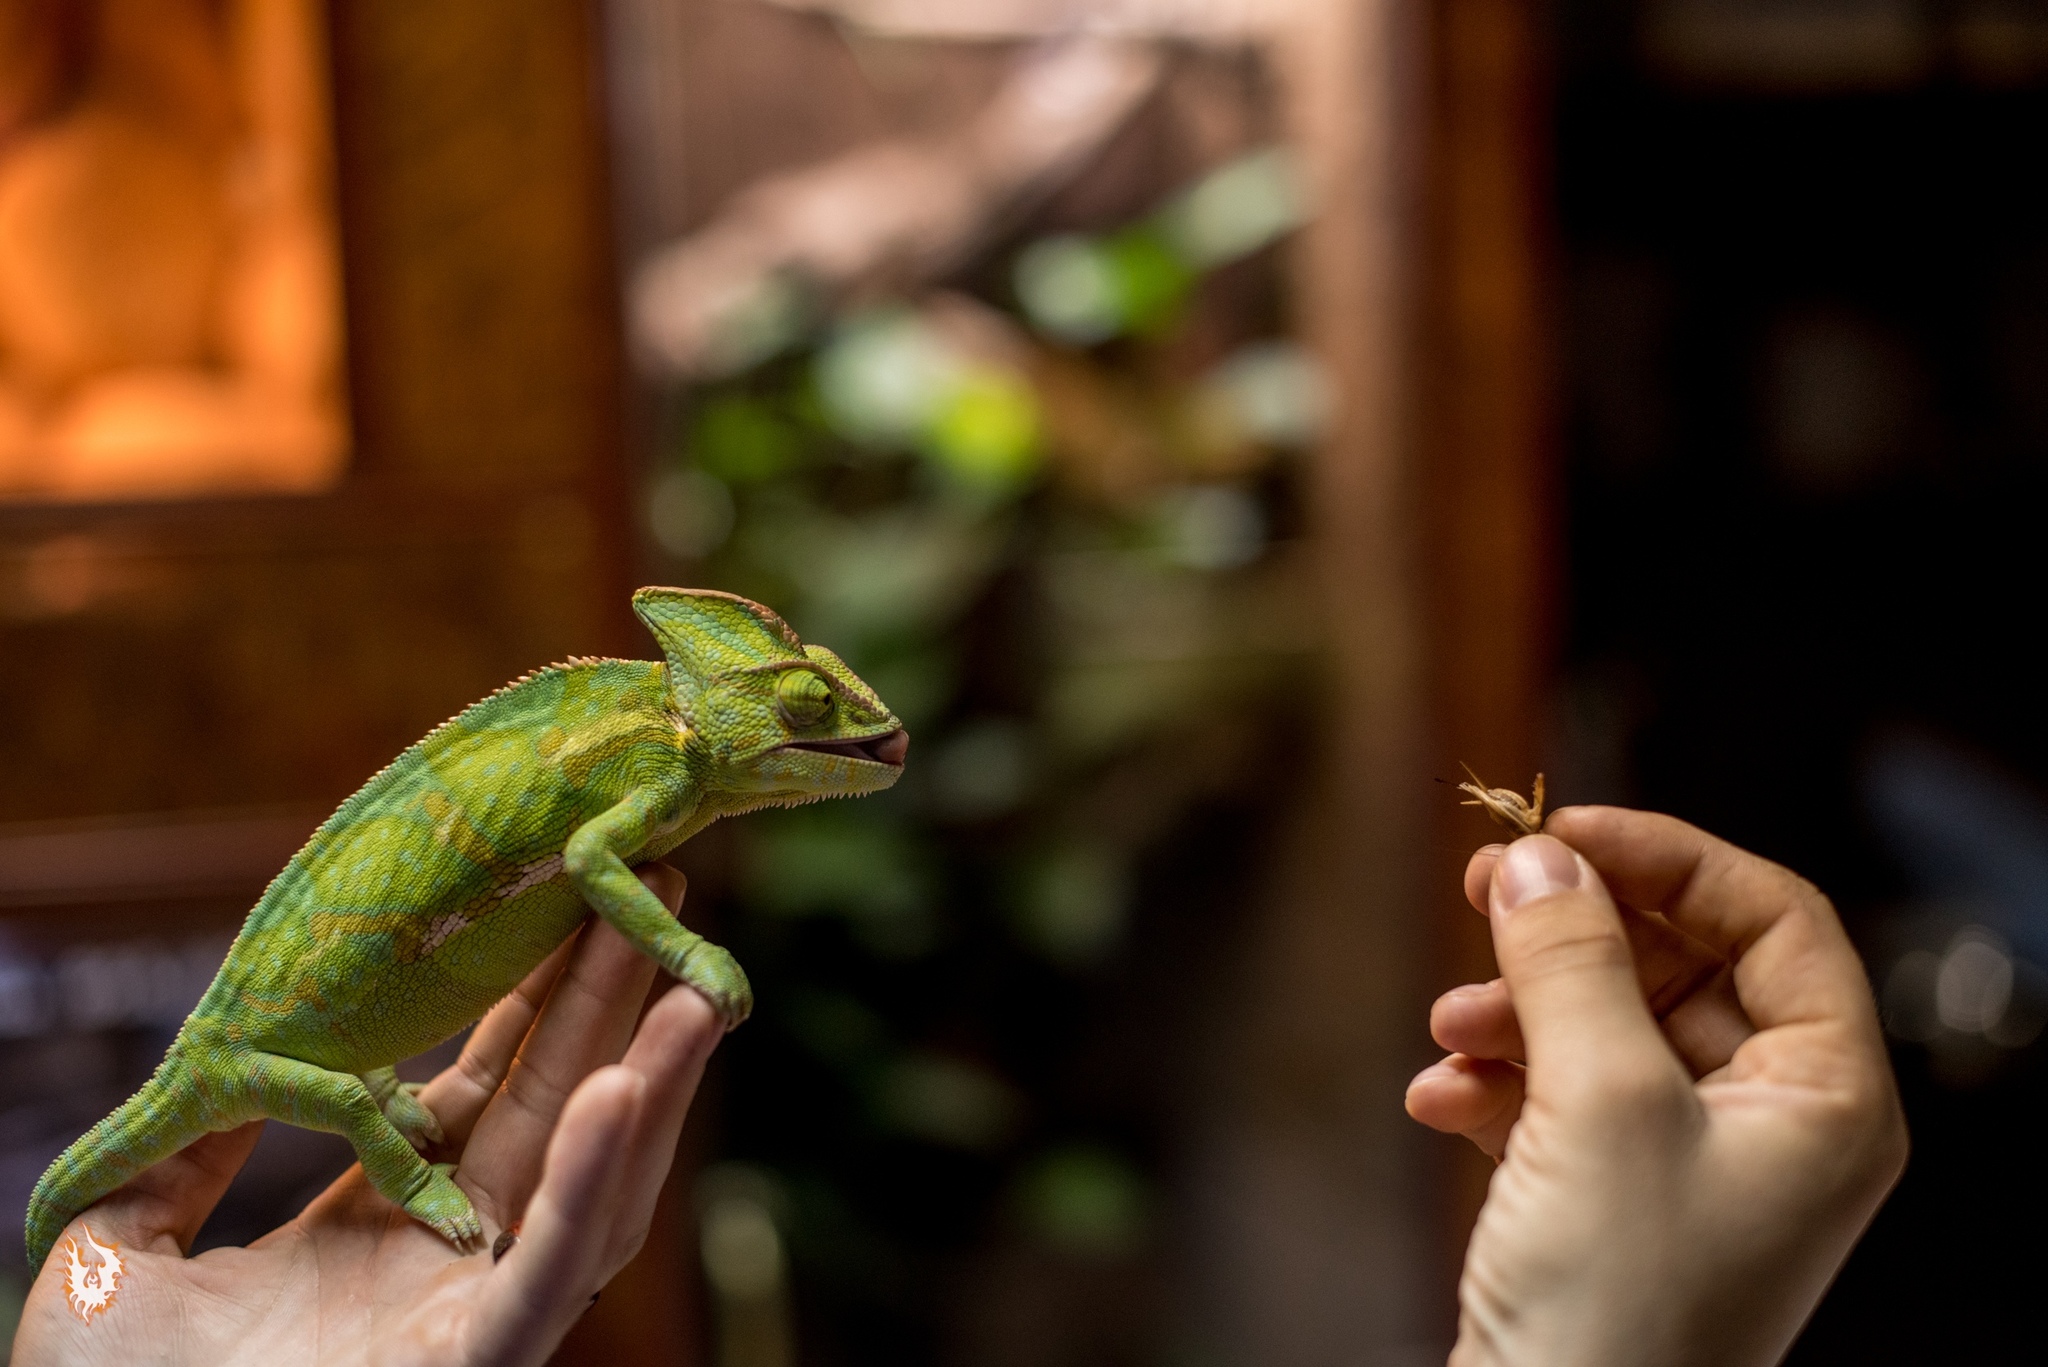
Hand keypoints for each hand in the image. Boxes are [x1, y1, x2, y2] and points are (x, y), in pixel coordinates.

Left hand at [11, 865, 720, 1366]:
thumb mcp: (115, 1256)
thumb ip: (170, 1163)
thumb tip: (212, 1080)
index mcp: (378, 1235)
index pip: (482, 1097)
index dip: (530, 1004)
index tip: (564, 910)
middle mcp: (447, 1267)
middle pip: (556, 1112)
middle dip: (612, 1003)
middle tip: (656, 889)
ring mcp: (472, 1315)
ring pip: (589, 1183)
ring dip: (650, 1080)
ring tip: (693, 985)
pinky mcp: (480, 1360)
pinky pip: (548, 1267)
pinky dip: (589, 1178)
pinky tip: (623, 1091)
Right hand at [1405, 807, 1907, 1366]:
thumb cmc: (1620, 1311)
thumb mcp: (1599, 1102)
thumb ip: (1573, 960)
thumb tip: (1541, 857)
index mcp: (1826, 1099)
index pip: (1777, 920)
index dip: (1672, 857)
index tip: (1568, 827)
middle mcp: (1773, 1127)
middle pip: (1680, 965)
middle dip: (1576, 934)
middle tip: (1487, 889)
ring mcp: (1691, 1167)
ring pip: (1606, 1026)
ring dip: (1518, 1011)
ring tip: (1451, 1028)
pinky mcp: (1613, 1203)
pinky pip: (1560, 1097)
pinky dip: (1497, 1084)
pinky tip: (1442, 1098)